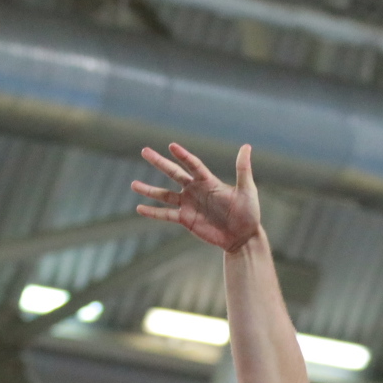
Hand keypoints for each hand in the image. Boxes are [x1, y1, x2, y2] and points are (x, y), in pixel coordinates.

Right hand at [131, 143, 262, 252]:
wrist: (242, 237)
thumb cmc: (248, 212)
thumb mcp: (247, 190)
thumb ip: (242, 169)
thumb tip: (246, 146)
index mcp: (208, 181)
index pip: (192, 164)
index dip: (183, 155)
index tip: (171, 146)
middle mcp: (195, 190)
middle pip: (173, 173)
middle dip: (159, 162)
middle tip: (144, 151)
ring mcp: (188, 205)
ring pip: (164, 195)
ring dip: (149, 190)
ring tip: (133, 184)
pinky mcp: (185, 220)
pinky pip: (166, 215)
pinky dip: (153, 212)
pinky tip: (139, 208)